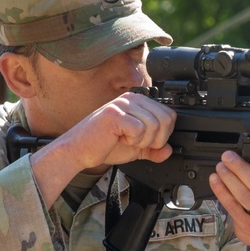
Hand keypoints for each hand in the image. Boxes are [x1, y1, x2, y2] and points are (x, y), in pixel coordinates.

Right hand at [62, 92, 176, 171]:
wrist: (80, 151)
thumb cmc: (104, 145)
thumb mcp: (136, 148)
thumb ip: (154, 149)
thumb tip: (169, 150)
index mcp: (139, 102)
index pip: (169, 114)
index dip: (165, 133)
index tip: (150, 142)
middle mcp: (132, 99)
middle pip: (165, 119)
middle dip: (158, 139)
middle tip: (140, 144)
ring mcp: (122, 105)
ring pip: (154, 125)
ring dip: (143, 141)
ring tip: (127, 141)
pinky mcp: (114, 115)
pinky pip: (139, 129)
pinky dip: (133, 141)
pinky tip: (120, 139)